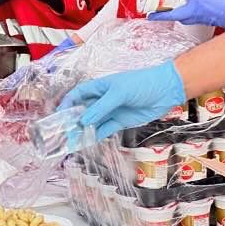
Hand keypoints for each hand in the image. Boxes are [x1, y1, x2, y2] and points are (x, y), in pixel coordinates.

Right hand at [59, 61, 185, 138]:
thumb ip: (101, 107)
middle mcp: (103, 99)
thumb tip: (83, 121)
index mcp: (100, 86)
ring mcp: (112, 110)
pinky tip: (87, 142)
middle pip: (83, 110)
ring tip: (72, 141)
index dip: (67, 104)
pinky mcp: (120, 121)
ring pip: (92, 122)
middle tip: (62, 133)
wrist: (166, 90)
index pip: (78, 94)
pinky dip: (95, 136)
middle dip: (72, 121)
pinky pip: (104, 130)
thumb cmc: (143, 83)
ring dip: (83, 131)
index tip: (58, 115)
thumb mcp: (120, 92)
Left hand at [152, 0, 224, 28]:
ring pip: (182, 19)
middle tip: (153, 12)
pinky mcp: (205, 21)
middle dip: (163, 14)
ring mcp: (200, 19)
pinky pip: (189, 20)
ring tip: (165, 11)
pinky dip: (184, 15)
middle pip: (175, 15)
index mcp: (198, 2)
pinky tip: (185, 10)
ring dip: (173, 15)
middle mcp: (196, 13)